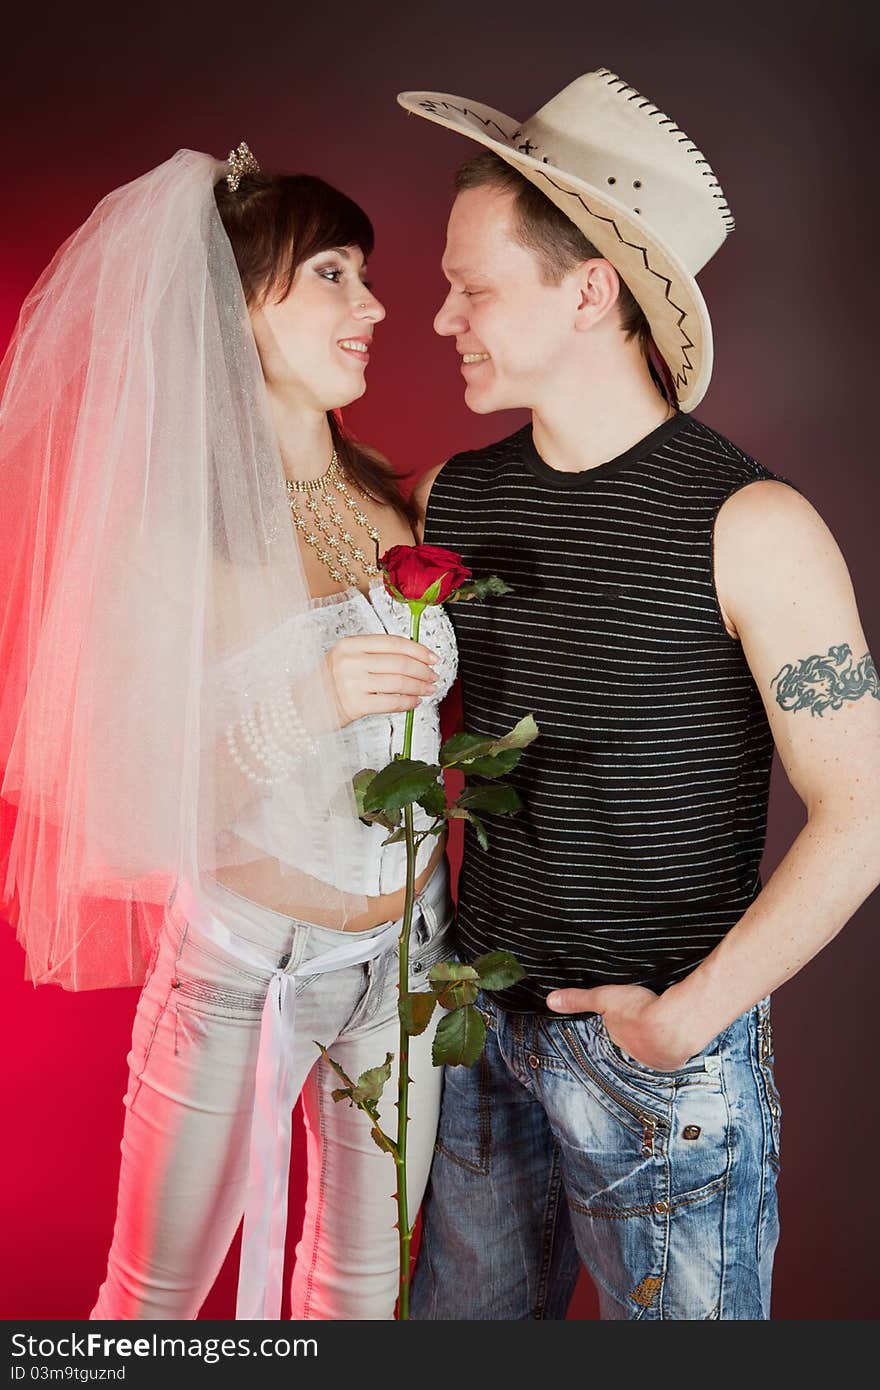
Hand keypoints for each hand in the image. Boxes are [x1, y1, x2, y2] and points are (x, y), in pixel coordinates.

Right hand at [325, 634, 439, 727]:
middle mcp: (351, 660)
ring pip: (398, 682)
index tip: (433, 657)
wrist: (302, 705)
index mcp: (350, 644)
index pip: (393, 643)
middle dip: (423, 670)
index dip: (418, 650)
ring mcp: (352, 683)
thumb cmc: (328, 683)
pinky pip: (391, 702)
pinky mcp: (355, 705)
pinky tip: (414, 702)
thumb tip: (413, 658)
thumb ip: (374, 655)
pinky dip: (408, 702)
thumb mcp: (346, 659)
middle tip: (433, 676)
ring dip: (419, 687)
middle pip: (400, 663)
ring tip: (428, 689)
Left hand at [546, 984, 700, 1071]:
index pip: (616, 1030)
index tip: (628, 1011)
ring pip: (654, 1048)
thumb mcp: (604, 998)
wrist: (674, 1025)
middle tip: (646, 1015)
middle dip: (639, 1030)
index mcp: (618, 1038)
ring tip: (662, 1023)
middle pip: (634, 1040)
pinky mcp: (674, 1061)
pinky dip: (675, 1044)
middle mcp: (635, 1054)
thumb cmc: (639, 1010)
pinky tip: (677, 1033)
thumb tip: (551, 1000)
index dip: (622, 1019)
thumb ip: (578, 999)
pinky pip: (673, 1053)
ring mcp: (655, 1060)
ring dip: (658, 1037)